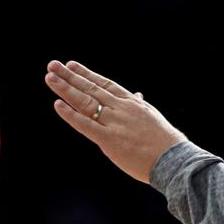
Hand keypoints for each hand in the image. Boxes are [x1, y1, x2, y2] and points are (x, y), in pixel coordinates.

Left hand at [45, 60, 186, 183]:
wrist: (173, 159)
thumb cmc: (165, 140)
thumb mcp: (152, 115)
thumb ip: (139, 104)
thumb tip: (137, 94)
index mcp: (131, 102)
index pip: (104, 83)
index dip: (86, 73)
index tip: (71, 65)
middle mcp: (120, 108)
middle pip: (90, 88)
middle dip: (70, 76)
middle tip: (52, 65)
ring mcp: (114, 123)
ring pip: (85, 102)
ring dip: (65, 89)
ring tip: (50, 78)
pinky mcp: (109, 140)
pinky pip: (86, 125)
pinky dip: (71, 115)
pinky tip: (58, 105)